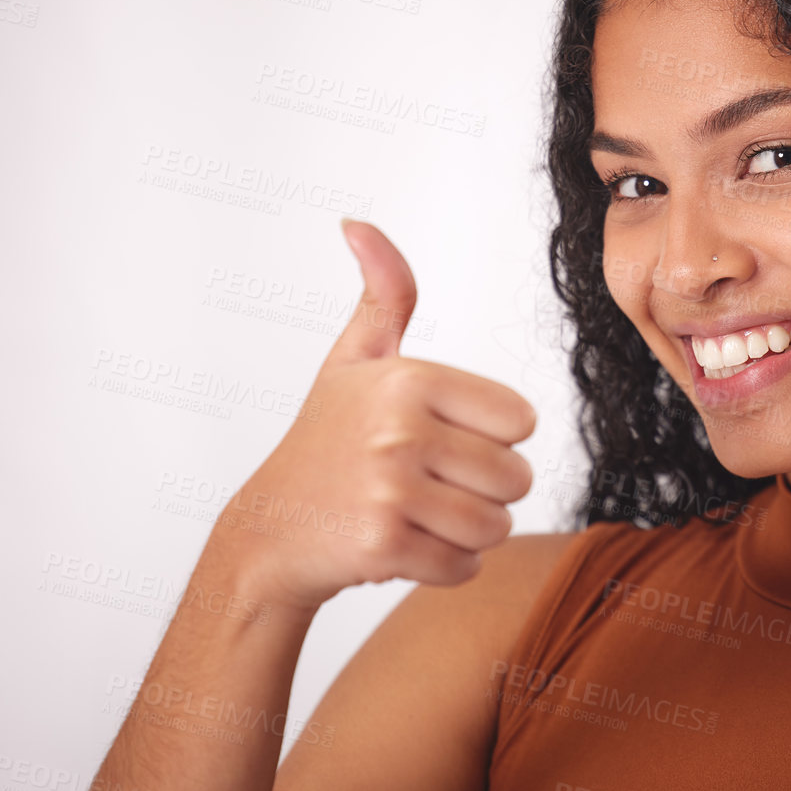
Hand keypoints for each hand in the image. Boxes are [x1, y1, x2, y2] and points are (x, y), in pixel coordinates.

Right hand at [208, 220, 537, 608]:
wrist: (269, 530)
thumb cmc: (325, 440)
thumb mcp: (353, 361)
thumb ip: (383, 296)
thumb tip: (358, 224)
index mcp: (409, 380)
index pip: (521, 421)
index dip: (492, 439)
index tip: (446, 440)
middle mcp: (400, 430)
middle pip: (517, 478)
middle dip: (484, 492)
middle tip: (431, 486)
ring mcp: (389, 491)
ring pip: (497, 526)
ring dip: (469, 533)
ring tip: (422, 515)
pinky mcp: (383, 546)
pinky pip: (464, 566)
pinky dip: (448, 567)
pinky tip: (409, 547)